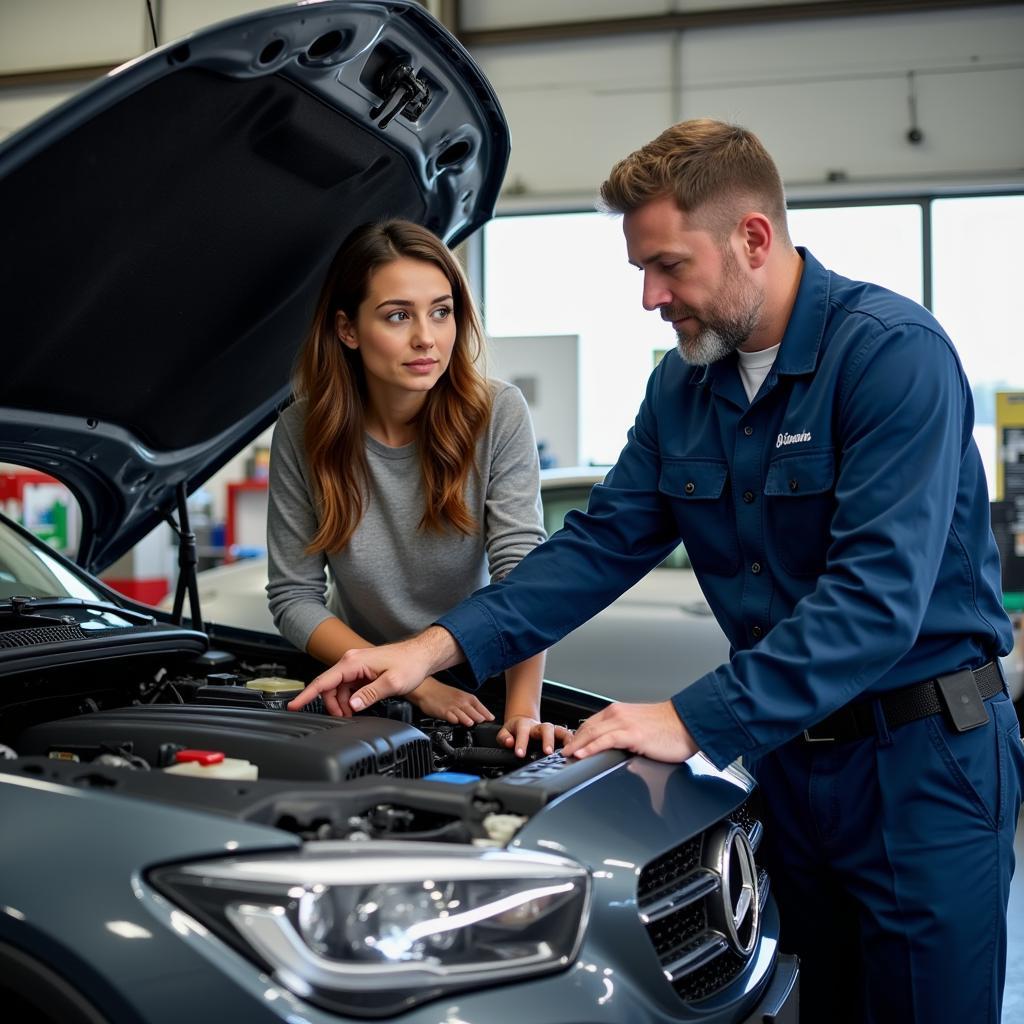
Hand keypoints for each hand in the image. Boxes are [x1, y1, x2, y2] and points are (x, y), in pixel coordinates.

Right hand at [287, 639, 434, 716]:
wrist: (421, 656)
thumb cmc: (410, 664)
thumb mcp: (392, 682)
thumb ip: (370, 694)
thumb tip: (352, 705)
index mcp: (354, 662)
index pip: (323, 680)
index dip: (306, 695)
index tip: (294, 705)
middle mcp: (351, 661)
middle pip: (328, 687)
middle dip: (331, 706)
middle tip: (342, 720)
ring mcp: (355, 666)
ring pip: (337, 689)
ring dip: (340, 704)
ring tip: (351, 716)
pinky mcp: (361, 671)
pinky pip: (346, 688)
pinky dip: (348, 700)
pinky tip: (356, 707)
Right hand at [407, 677, 494, 726]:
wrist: (427, 689)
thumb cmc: (442, 694)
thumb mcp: (459, 697)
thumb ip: (469, 707)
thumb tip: (480, 716)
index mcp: (466, 698)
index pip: (480, 706)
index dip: (487, 714)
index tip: (492, 720)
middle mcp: (461, 702)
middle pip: (473, 711)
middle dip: (479, 718)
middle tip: (485, 725)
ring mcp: (452, 707)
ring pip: (463, 714)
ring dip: (468, 719)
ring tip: (472, 723)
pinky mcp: (443, 711)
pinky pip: (449, 716)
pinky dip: (453, 719)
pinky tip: (456, 722)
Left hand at [498, 715, 572, 757]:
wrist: (523, 722)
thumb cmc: (514, 731)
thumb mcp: (504, 733)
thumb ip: (504, 738)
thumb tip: (510, 742)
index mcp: (524, 725)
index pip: (523, 732)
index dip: (521, 742)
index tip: (520, 754)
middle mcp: (538, 726)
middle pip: (545, 728)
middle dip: (548, 739)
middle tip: (548, 752)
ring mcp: (549, 729)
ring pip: (559, 730)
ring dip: (564, 739)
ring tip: (568, 750)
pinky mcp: (557, 733)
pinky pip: (566, 734)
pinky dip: (572, 740)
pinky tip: (575, 747)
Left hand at [561, 700, 697, 762]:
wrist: (689, 722)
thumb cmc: (669, 727)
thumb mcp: (640, 728)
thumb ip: (625, 736)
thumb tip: (617, 751)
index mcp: (618, 712)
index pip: (590, 724)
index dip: (577, 737)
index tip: (570, 748)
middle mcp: (618, 714)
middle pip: (586, 728)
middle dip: (573, 742)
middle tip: (562, 754)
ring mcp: (624, 723)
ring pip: (592, 733)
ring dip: (576, 746)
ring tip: (566, 756)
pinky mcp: (632, 734)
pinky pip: (605, 741)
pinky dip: (590, 748)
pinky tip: (581, 755)